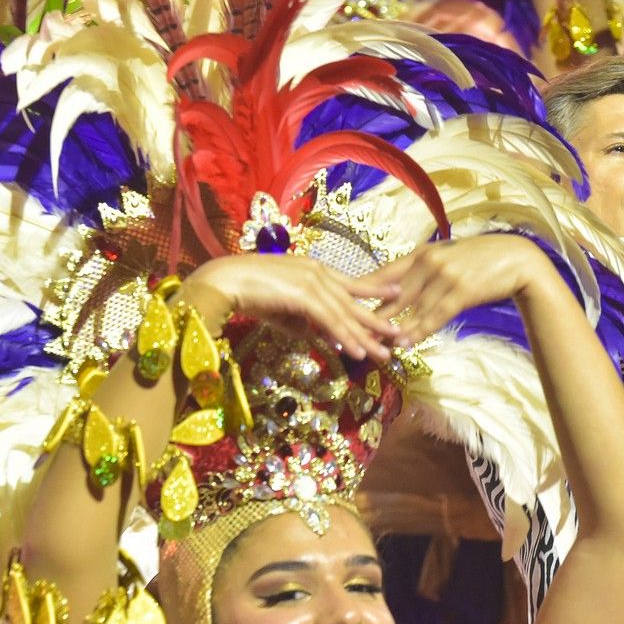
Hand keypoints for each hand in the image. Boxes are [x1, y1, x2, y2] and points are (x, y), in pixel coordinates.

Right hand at [179, 255, 400, 361]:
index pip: (351, 283)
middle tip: (399, 334)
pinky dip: (344, 336)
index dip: (374, 290)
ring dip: (365, 337)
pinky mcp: (304, 294)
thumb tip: (319, 337)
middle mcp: (318, 273)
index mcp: (314, 270)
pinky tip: (356, 351)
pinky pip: (330, 320)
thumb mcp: (283, 310)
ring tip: (385, 353)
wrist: (224, 282)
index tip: (395, 294)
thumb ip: (304, 322)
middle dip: (377, 321)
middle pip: (354, 302)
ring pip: (345, 314)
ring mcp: (312, 281)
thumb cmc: (248, 294)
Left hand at [370, 234, 554, 346]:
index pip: (385, 273)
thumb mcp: (448, 257)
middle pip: (393, 294)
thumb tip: (397, 290)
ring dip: (393, 329)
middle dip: (373, 315)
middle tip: (352, 332)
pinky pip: (435, 316)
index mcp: (423, 251)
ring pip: (412, 309)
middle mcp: (430, 261)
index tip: (342, 304)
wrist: (518, 260)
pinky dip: (420, 330)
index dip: (363, 291)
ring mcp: (445, 275)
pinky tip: (407, 342)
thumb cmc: (482, 261)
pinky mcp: (461, 291)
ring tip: (375, 345)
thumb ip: (423, 270)